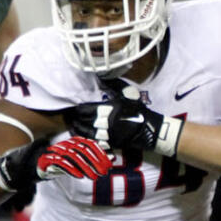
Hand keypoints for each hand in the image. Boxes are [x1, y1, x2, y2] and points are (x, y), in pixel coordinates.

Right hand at [0, 136, 111, 192]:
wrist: (21, 168)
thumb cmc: (48, 166)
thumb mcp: (68, 163)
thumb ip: (84, 161)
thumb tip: (108, 159)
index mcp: (67, 144)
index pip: (87, 144)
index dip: (99, 152)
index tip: (109, 162)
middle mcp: (61, 146)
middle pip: (82, 149)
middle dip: (95, 160)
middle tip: (105, 171)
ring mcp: (52, 153)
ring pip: (73, 156)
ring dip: (86, 166)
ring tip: (96, 176)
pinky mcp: (45, 161)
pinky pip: (60, 163)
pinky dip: (71, 169)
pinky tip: (80, 176)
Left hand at [67, 84, 183, 156]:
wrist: (149, 128)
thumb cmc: (138, 110)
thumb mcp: (129, 95)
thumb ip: (116, 86)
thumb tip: (104, 76)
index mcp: (107, 109)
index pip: (84, 110)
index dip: (78, 109)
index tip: (76, 108)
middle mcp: (104, 123)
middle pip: (83, 122)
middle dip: (76, 120)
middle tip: (71, 118)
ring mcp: (107, 135)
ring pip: (86, 133)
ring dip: (78, 130)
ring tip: (74, 127)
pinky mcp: (110, 144)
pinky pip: (94, 142)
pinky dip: (87, 140)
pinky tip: (83, 137)